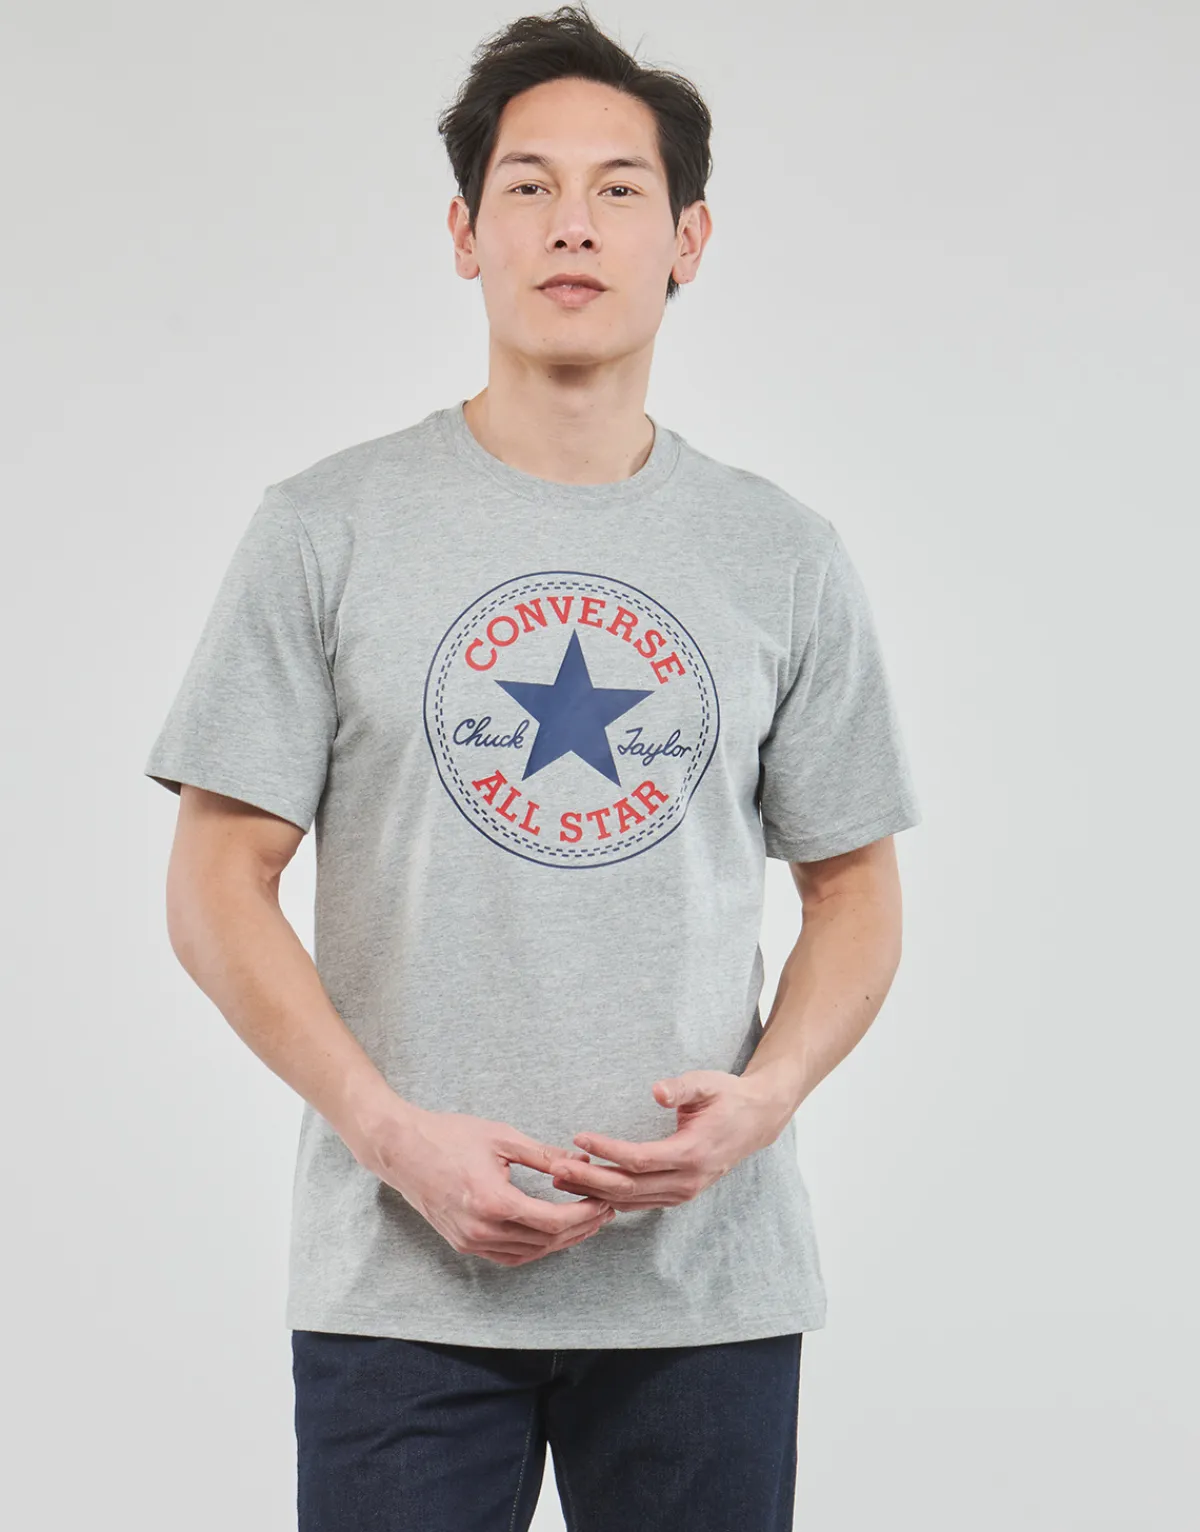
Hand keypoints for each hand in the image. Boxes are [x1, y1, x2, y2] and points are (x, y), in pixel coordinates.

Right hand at [366, 1105, 615, 1265]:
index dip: (583, 1214)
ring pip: (529, 1253)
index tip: (603, 1201)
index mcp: (493, 1202)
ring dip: (560, 1240)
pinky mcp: (463, 1243)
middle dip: (579, 1228)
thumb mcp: (501, 1138)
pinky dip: (534, 1248)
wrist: (401, 1150)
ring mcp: (470, 1241)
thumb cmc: (449, 1136)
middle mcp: (481, 1230)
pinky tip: (551, 1233)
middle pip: (545, 1241)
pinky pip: (508, 1256)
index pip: (552, 1221)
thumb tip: (581, 1163)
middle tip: (604, 1211)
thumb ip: (544, 1155)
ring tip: (585, 1222)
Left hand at [547, 1070, 789, 1210]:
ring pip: (631, 1200)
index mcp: (692, 1153)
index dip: (608, 1150)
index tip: (579, 1136)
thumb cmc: (728, 1097)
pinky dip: (611, 1198)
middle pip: (629, 1187)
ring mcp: (683, 1193)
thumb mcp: (708, 1083)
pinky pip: (639, 1203)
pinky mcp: (677, 1194)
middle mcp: (687, 1181)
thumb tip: (657, 1091)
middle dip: (589, 1179)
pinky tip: (586, 1189)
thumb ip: (682, 1087)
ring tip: (561, 1178)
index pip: (640, 1159)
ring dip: (595, 1191)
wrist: (756, 1122)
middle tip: (556, 1167)